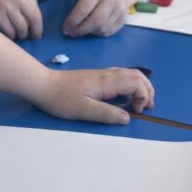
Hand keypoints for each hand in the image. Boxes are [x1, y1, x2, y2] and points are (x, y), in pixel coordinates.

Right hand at [0, 0, 42, 39]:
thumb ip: (22, 6)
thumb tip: (34, 26)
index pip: (37, 13)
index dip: (38, 27)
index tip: (36, 35)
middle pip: (32, 22)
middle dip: (31, 33)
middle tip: (26, 37)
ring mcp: (6, 5)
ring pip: (21, 28)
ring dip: (18, 35)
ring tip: (13, 34)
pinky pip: (9, 31)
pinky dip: (9, 35)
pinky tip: (4, 32)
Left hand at [32, 67, 153, 124]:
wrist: (43, 84)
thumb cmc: (61, 98)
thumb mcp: (83, 110)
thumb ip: (106, 114)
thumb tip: (127, 117)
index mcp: (107, 82)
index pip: (136, 82)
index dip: (143, 97)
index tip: (137, 112)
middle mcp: (107, 74)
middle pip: (137, 76)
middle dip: (147, 90)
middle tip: (148, 108)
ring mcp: (102, 74)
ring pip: (130, 74)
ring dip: (140, 87)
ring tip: (141, 103)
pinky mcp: (96, 77)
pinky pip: (121, 76)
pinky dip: (131, 85)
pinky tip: (125, 96)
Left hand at [63, 0, 128, 37]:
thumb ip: (79, 6)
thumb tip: (69, 25)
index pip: (83, 8)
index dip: (73, 21)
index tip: (65, 28)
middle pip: (95, 21)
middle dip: (80, 30)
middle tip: (71, 33)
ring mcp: (119, 10)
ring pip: (101, 29)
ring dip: (88, 32)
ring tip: (81, 30)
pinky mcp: (123, 20)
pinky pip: (108, 32)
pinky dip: (97, 33)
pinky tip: (92, 30)